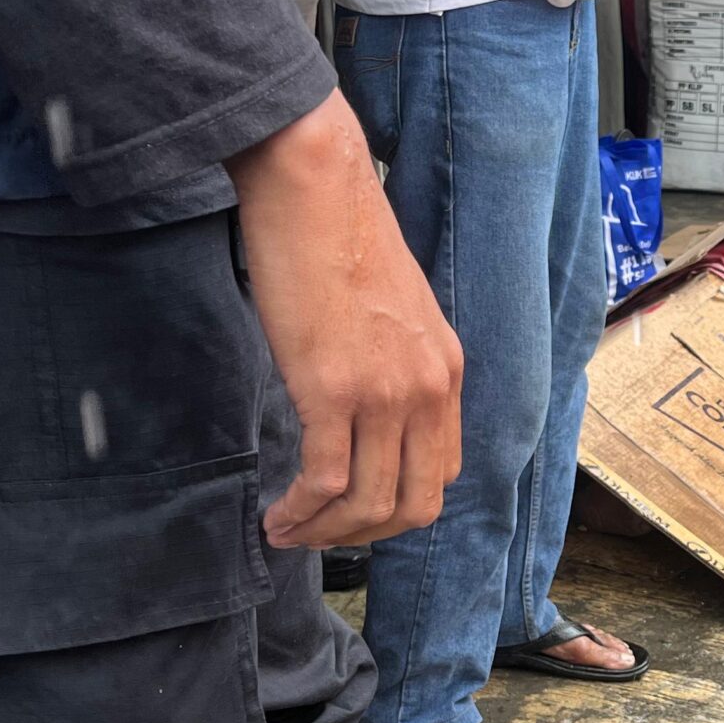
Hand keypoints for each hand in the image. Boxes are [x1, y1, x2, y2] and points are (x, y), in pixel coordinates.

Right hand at [227, 95, 462, 547]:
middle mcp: (428, 389)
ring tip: (287, 532)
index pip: (442, 473)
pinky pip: (326, 480)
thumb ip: (394, 365)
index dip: (398, 507)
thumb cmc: (338, 238)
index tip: (354, 511)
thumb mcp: (393, 312)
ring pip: (368, 503)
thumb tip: (366, 407)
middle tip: (318, 535)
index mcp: (446, 371)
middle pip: (413, 504)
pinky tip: (276, 515)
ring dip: (325, 532)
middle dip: (363, 535)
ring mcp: (385, 393)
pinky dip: (300, 511)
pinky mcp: (334, 389)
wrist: (313, 187)